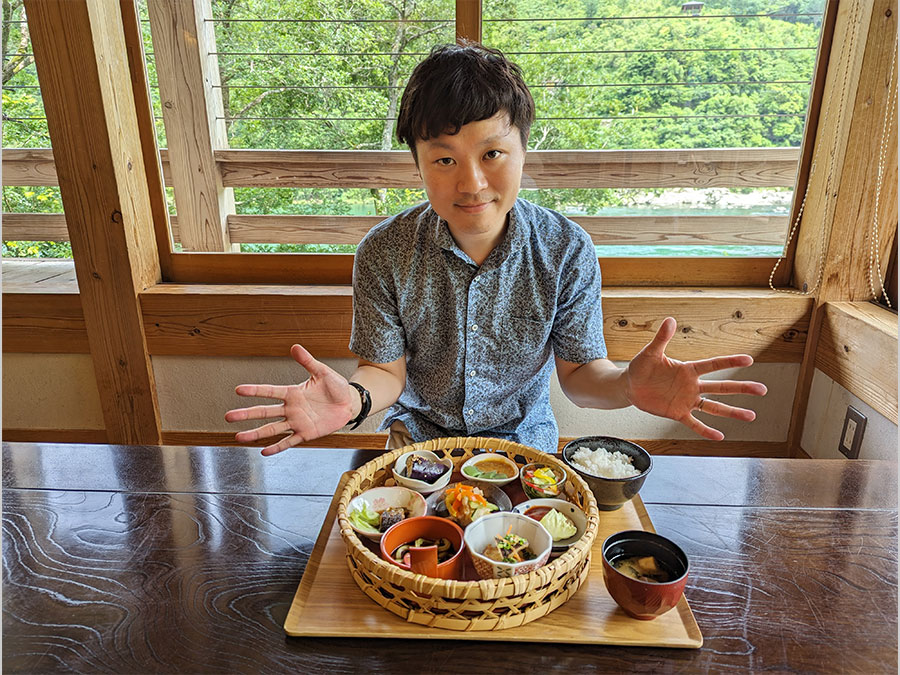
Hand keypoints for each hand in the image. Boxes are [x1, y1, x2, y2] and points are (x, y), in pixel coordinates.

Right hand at [224, 344, 354, 455]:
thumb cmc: (336, 387)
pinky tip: (264, 451)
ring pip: (272, 429)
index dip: (255, 390)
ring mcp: (297, 422)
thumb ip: (307, 361)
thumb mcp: (322, 372)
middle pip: (264, 412)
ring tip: (239, 438)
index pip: (270, 391)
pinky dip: (277, 447)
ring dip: (256, 433)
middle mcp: (291, 408)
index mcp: (293, 393)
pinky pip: (289, 441)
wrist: (349, 403)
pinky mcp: (306, 433)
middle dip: (246, 414)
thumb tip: (295, 347)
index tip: (238, 390)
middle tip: (228, 416)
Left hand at [624, 317, 766, 440]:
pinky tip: (721, 436)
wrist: (630, 386)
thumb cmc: (641, 367)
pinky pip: (694, 423)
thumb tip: (670, 320)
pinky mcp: (677, 413)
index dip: (730, 362)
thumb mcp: (650, 353)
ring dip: (732, 411)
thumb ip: (661, 338)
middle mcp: (692, 385)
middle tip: (762, 389)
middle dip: (741, 388)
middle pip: (721, 387)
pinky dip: (706, 430)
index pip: (713, 365)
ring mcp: (686, 400)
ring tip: (751, 416)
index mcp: (688, 369)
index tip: (749, 360)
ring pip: (714, 407)